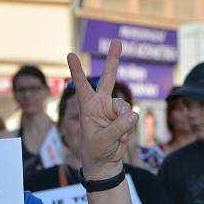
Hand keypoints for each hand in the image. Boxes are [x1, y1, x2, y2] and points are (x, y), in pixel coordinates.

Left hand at [67, 40, 137, 178]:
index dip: (76, 71)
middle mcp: (101, 104)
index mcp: (88, 107)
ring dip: (122, 121)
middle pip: (108, 78)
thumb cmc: (96, 150)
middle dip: (113, 60)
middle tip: (116, 41)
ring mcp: (113, 110)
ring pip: (124, 105)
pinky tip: (121, 138)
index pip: (81, 86)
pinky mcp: (124, 117)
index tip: (70, 54)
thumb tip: (133, 115)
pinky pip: (131, 117)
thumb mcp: (103, 140)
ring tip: (116, 135)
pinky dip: (128, 129)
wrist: (106, 162)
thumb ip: (117, 127)